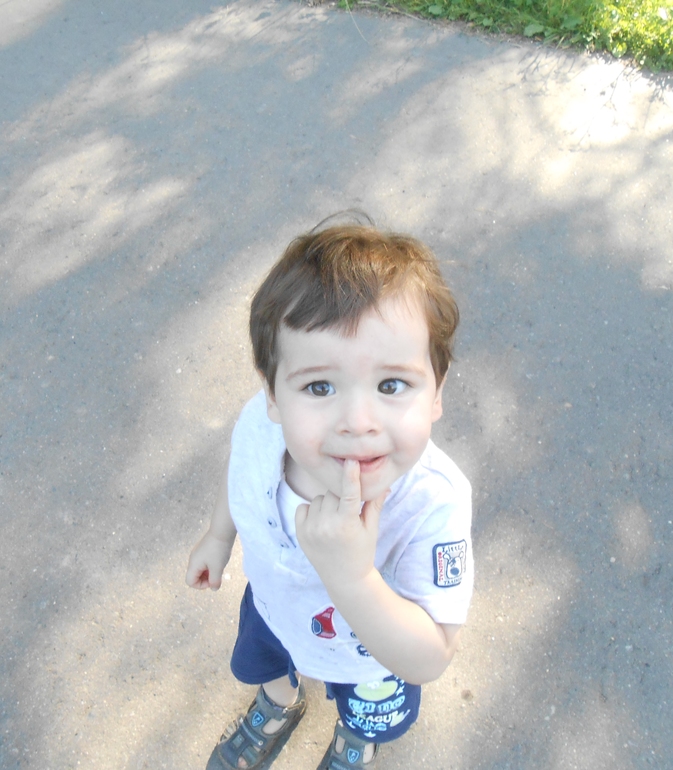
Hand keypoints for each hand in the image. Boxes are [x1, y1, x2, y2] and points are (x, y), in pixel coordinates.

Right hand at [185, 531, 234, 590]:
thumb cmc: (219, 550)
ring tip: (219, 567)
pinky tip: (220, 560)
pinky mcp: (204, 548)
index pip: (190, 582)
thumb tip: (213, 588)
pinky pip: (205, 561)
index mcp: (193, 564)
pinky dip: (211, 564)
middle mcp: (193, 558)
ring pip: (201, 568)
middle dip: (205, 579)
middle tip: (217, 575)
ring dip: (209, 572)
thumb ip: (214, 581)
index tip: (212, 581)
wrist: (222, 530)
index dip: (201, 586)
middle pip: (195, 575)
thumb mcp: (217, 568)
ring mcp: (198, 552)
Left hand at [295, 460, 387, 588]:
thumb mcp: (371, 528)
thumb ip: (374, 503)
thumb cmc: (362, 551)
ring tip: (335, 520)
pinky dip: (312, 510)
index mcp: (347, 524)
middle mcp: (326, 526)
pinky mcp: (300, 533)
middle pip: (332, 493)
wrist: (344, 579)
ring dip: (327, 504)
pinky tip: (321, 522)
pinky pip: (304, 507)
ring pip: (318, 499)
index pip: (349, 493)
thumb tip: (384, 483)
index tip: (351, 460)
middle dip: (340, 496)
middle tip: (347, 511)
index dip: (350, 475)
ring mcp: (310, 529)